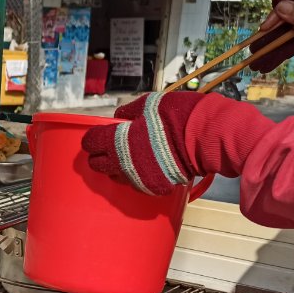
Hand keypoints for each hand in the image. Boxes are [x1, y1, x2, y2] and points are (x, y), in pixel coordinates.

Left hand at [82, 92, 206, 195]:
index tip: (96, 136)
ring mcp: (137, 179)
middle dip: (100, 156)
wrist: (202, 137)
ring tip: (127, 158)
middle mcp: (122, 164)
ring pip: (117, 177)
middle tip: (108, 149)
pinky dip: (137, 176)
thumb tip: (119, 117)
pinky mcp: (152, 188)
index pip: (91, 143)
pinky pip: (137, 184)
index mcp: (117, 141)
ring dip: (117, 168)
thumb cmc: (175, 115)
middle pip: (98, 165)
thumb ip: (129, 112)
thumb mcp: (149, 104)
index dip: (92, 139)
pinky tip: (145, 168)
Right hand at [249, 0, 293, 77]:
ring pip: (289, 32)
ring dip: (273, 48)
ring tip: (256, 63)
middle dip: (271, 36)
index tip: (264, 29)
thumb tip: (279, 5)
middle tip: (253, 50)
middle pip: (289, 16)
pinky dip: (282, 53)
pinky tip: (267, 64)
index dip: (278, 13)